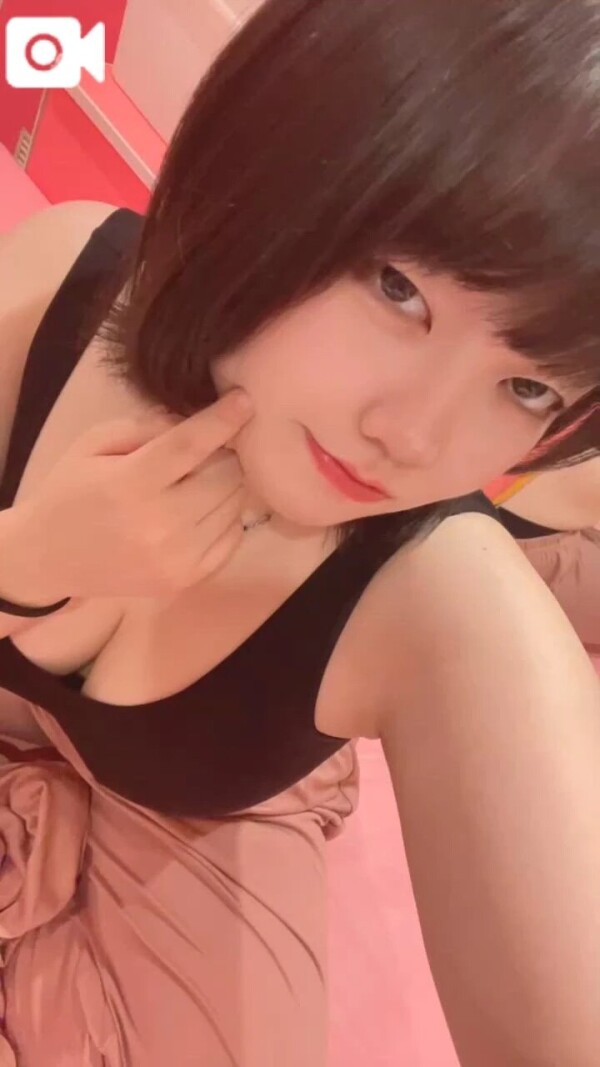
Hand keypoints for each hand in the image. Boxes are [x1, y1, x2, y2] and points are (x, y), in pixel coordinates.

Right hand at [3, 391, 252, 603]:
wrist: (49, 558)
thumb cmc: (71, 491)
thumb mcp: (94, 443)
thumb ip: (146, 427)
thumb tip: (198, 420)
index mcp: (130, 484)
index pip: (190, 446)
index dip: (223, 420)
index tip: (244, 400)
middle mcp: (160, 525)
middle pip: (226, 476)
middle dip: (225, 454)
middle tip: (208, 452)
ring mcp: (177, 558)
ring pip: (235, 506)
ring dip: (226, 486)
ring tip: (199, 482)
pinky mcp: (187, 580)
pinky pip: (233, 538)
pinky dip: (225, 518)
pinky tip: (201, 511)